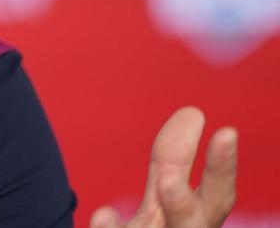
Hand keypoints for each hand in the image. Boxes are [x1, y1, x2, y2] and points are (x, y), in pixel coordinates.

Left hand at [90, 106, 236, 227]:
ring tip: (160, 188)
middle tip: (171, 180)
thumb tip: (194, 112)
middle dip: (185, 206)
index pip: (215, 200)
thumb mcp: (163, 202)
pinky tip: (102, 214)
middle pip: (194, 226)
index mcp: (191, 226)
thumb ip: (173, 162)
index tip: (225, 130)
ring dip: (165, 215)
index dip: (221, 169)